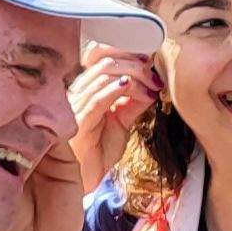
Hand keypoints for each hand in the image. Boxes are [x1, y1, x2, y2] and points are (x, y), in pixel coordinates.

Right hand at [67, 47, 157, 184]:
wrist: (86, 177)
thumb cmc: (98, 150)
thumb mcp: (122, 122)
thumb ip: (132, 102)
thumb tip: (151, 85)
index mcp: (86, 88)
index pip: (102, 56)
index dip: (127, 53)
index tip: (150, 62)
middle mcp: (78, 92)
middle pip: (106, 61)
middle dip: (136, 64)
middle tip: (155, 78)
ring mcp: (76, 104)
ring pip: (104, 75)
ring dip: (134, 76)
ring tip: (151, 86)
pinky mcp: (79, 120)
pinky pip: (98, 98)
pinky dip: (118, 90)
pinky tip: (135, 90)